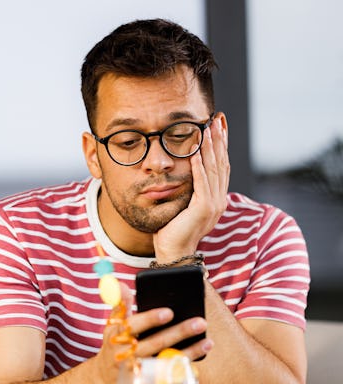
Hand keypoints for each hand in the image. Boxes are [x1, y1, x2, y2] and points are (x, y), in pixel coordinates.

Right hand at [100, 284, 210, 370]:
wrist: (103, 380)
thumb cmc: (113, 346)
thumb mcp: (111, 326)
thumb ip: (119, 306)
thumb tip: (122, 284)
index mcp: (117, 336)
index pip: (133, 326)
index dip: (150, 319)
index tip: (169, 312)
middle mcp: (126, 354)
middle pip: (154, 343)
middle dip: (178, 333)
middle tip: (200, 322)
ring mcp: (138, 371)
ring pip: (166, 361)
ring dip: (188, 352)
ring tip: (208, 341)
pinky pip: (170, 377)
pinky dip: (185, 368)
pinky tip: (198, 359)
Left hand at [153, 115, 229, 259]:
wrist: (174, 253)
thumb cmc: (172, 231)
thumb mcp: (183, 206)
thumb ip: (188, 191)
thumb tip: (183, 173)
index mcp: (215, 199)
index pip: (221, 166)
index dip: (221, 146)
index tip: (218, 127)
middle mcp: (218, 199)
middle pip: (221, 163)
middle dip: (219, 140)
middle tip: (217, 120)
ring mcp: (213, 204)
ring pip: (214, 169)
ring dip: (211, 147)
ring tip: (208, 128)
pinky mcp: (203, 208)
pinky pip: (202, 182)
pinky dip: (200, 165)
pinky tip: (197, 150)